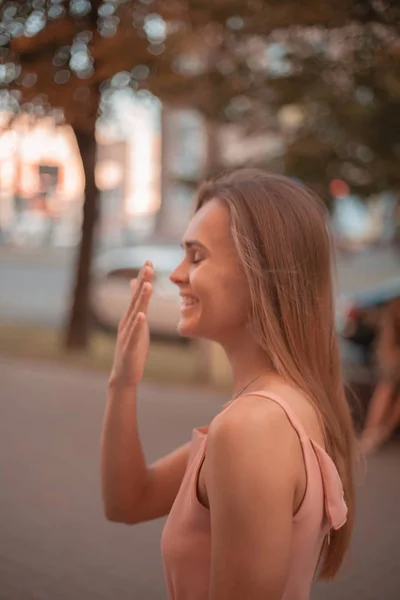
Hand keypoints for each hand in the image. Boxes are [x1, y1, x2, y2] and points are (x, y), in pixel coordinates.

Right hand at [109, 261, 153, 387]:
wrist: (124, 374)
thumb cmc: (133, 348)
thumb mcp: (137, 323)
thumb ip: (137, 304)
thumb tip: (135, 284)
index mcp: (131, 316)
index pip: (137, 294)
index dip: (142, 278)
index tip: (149, 261)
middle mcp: (127, 322)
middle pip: (135, 299)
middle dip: (142, 282)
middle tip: (148, 265)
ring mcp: (127, 334)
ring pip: (135, 314)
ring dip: (140, 299)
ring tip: (147, 285)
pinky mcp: (130, 347)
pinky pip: (134, 334)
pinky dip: (138, 324)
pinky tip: (142, 315)